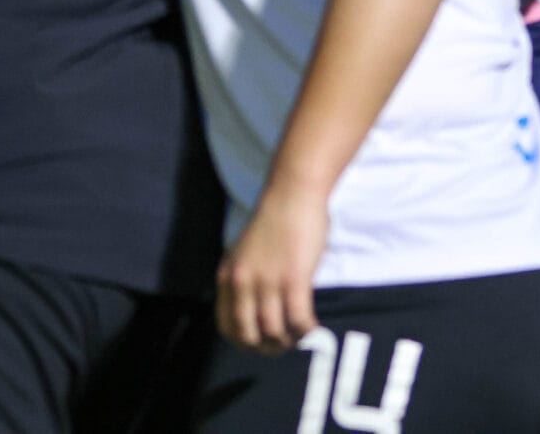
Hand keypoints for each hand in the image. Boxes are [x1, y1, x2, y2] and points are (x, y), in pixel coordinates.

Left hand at [216, 187, 326, 352]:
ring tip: (300, 335)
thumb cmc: (275, 220)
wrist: (292, 192)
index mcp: (228, 274)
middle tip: (283, 345)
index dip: (243, 343)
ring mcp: (267, 281)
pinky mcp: (294, 278)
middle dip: (267, 348)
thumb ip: (246, 277)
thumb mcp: (246, 251)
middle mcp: (242, 281)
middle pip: (248, 334)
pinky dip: (307, 330)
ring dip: (290, 340)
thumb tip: (255, 309)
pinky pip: (298, 320)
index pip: (225, 325)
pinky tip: (314, 327)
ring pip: (274, 331)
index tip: (260, 344)